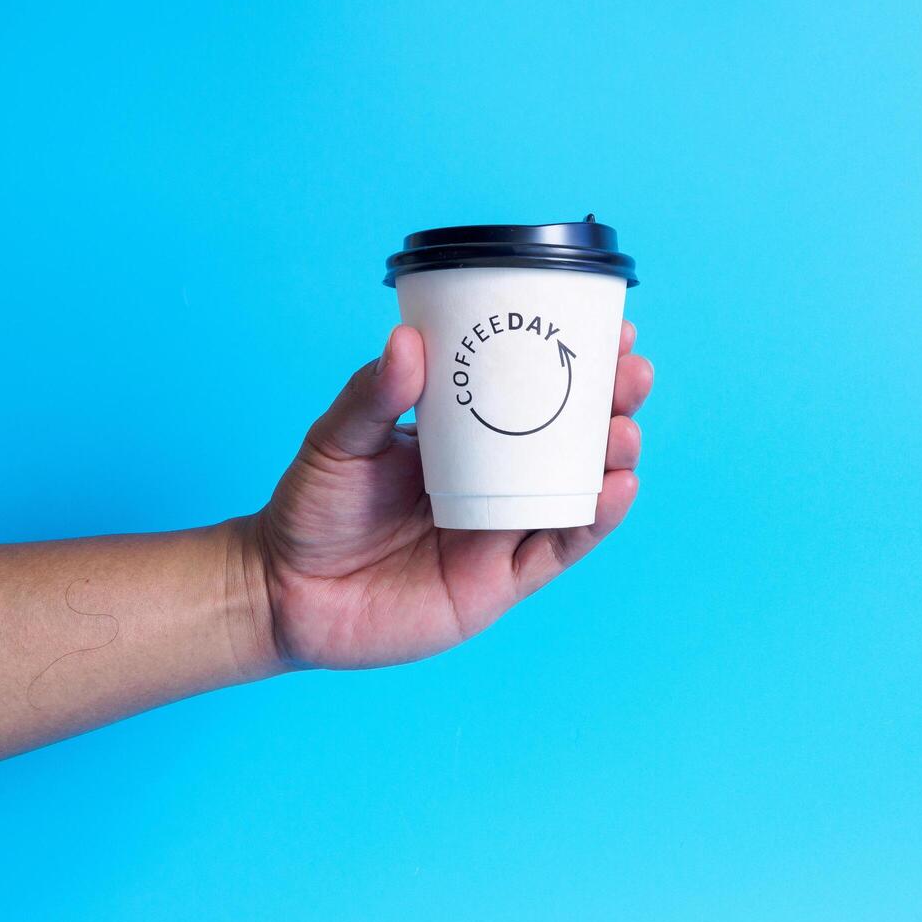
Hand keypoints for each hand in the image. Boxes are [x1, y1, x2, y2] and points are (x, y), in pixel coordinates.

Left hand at [251, 321, 652, 668]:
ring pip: (577, 491)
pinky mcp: (502, 581)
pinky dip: (595, 521)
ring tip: (625, 429)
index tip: (610, 328)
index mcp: (464, 438)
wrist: (288, 594)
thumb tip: (407, 341)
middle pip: (571, 439)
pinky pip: (560, 548)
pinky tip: (617, 487)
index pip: (532, 393)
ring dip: (613, 458)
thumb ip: (374, 395)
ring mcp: (503, 530)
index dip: (574, 363)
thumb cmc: (313, 508)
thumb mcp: (339, 439)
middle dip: (611, 404)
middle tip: (632, 372)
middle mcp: (495, 481)